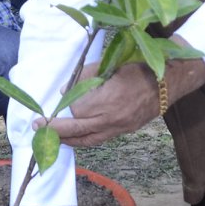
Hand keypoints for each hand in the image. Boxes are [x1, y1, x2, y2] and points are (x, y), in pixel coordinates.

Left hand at [45, 64, 159, 147]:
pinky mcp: (124, 131)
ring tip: (51, 137)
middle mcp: (112, 117)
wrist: (168, 82)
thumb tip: (65, 91)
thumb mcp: (110, 65)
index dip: (64, 107)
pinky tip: (73, 137)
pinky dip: (83, 140)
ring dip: (67, 140)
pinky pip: (99, 140)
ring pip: (87, 140)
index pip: (76, 109)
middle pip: (77, 128)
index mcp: (108, 98)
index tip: (56, 102)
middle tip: (37, 126)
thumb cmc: (138, 67)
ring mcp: (119, 127)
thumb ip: (85, 77)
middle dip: (54, 129)